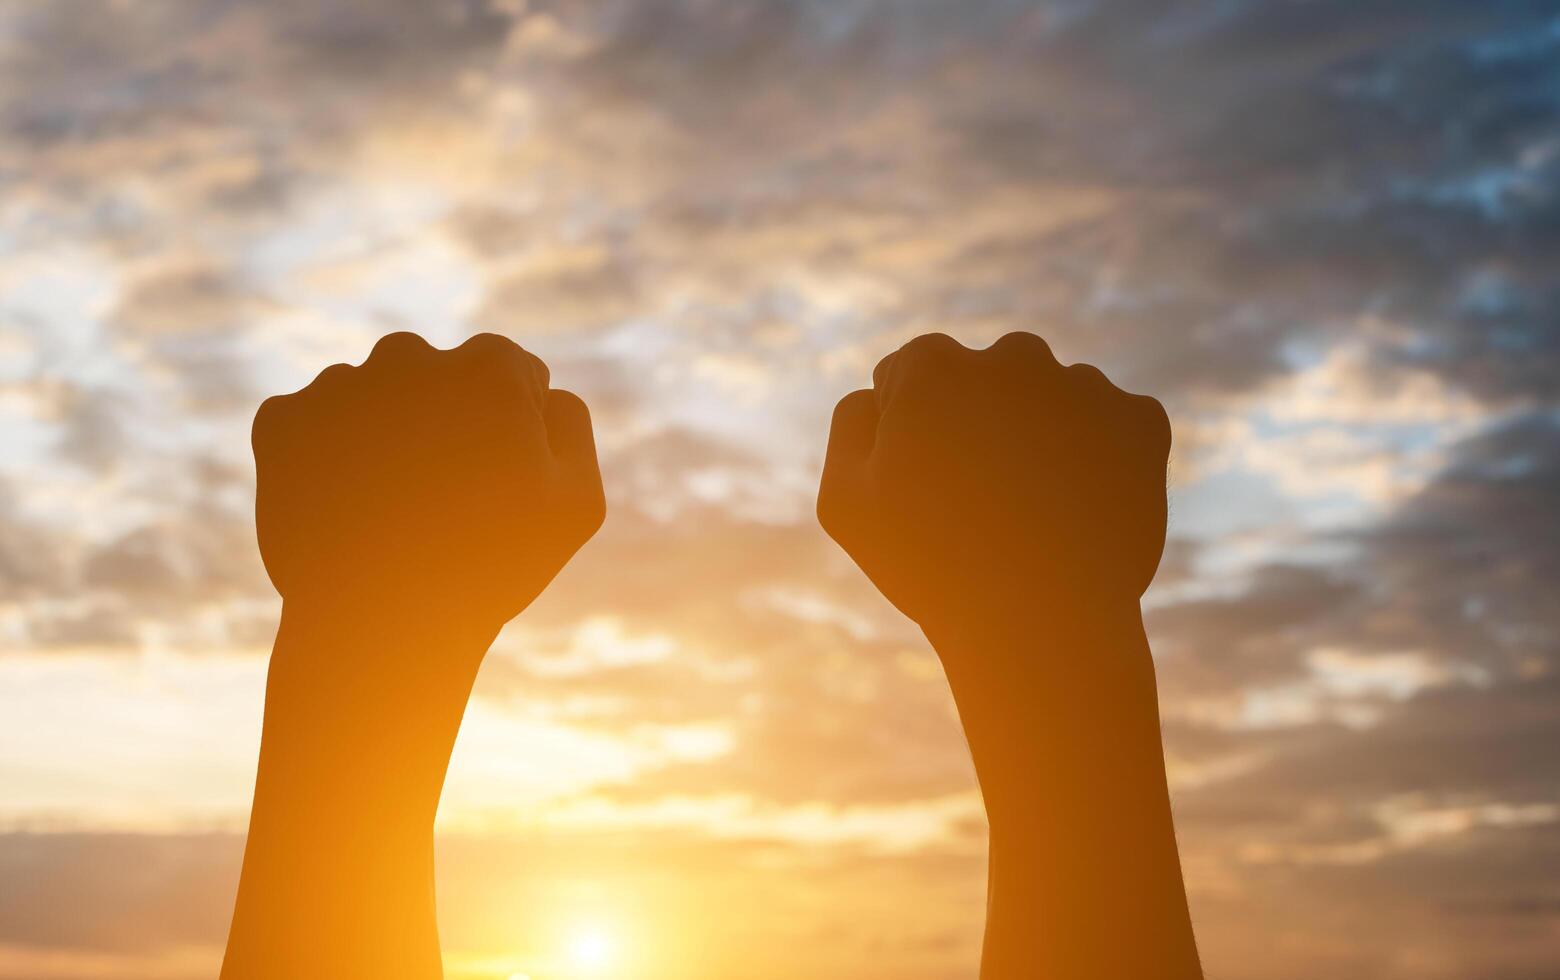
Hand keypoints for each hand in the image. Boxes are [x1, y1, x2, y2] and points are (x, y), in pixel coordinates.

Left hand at [253, 332, 604, 630]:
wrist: (379, 622)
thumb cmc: (492, 566)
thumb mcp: (577, 502)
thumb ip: (570, 425)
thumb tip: (542, 391)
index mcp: (489, 366)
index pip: (510, 373)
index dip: (511, 429)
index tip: (500, 481)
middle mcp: (411, 355)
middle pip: (437, 377)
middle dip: (444, 420)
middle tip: (445, 499)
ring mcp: (339, 385)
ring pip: (373, 398)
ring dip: (383, 437)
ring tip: (391, 512)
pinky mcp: (281, 421)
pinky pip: (312, 426)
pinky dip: (325, 459)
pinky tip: (346, 510)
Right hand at [817, 332, 1169, 635]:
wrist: (1040, 622)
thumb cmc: (930, 567)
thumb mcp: (845, 502)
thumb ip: (852, 425)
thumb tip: (879, 391)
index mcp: (932, 365)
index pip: (914, 373)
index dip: (912, 430)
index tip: (923, 484)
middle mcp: (1011, 355)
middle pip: (986, 378)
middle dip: (980, 420)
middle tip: (979, 502)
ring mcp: (1082, 384)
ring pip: (1052, 401)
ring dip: (1042, 438)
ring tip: (1033, 515)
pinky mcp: (1141, 420)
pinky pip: (1115, 426)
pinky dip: (1102, 459)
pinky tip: (1080, 511)